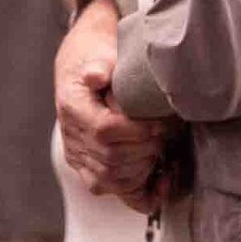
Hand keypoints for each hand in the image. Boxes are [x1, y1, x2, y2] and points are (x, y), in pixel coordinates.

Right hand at [54, 0, 170, 197]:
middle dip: (146, 149)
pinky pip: (112, 190)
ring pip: (111, 180)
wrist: (81, 61)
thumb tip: (96, 75)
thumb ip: (101, 63)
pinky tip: (161, 180)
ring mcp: (78, 155)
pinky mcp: (88, 165)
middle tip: (168, 134)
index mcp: (72, 106)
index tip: (161, 123)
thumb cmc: (95, 53)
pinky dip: (139, 191)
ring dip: (144, 169)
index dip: (137, 131)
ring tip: (164, 149)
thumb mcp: (100, 49)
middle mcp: (72, 136)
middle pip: (111, 159)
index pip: (104, 131)